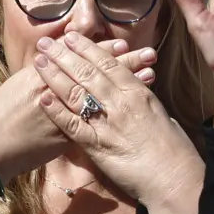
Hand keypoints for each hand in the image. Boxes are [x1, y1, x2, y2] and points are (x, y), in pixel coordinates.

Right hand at [0, 41, 156, 184]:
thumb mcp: (7, 90)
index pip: (77, 57)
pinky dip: (120, 110)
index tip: (122, 43)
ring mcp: (66, 113)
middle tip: (148, 52)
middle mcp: (57, 89)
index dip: (101, 50)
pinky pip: (101, 120)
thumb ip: (28, 80)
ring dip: (129, 82)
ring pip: (104, 94)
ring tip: (151, 70)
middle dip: (125, 61)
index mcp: (39, 75)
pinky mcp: (70, 136)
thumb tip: (38, 72)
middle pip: (97, 72)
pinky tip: (135, 104)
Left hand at [32, 34, 200, 209]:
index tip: (72, 38)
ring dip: (55, 76)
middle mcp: (122, 103)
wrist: (173, 176)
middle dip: (64, 55)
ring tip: (38, 62)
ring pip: (77, 93)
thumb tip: (139, 90)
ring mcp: (108, 123)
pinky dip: (56, 110)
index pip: (109, 64)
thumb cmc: (175, 149)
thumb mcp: (162, 117)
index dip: (88, 49)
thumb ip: (145, 102)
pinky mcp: (97, 145)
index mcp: (139, 93)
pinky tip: (43, 98)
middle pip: (88, 73)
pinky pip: (72, 124)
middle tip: (46, 43)